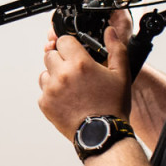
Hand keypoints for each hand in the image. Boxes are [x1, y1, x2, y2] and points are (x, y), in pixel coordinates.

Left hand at [38, 9, 132, 138]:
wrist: (102, 133)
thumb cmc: (112, 106)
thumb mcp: (121, 74)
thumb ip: (116, 48)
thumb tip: (110, 31)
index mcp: (80, 63)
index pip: (63, 40)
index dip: (71, 45)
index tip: (76, 52)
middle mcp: (62, 74)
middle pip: (51, 54)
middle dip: (62, 59)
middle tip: (75, 71)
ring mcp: (51, 90)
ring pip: (45, 72)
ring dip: (55, 75)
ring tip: (72, 87)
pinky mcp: (45, 104)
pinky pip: (43, 90)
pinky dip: (52, 92)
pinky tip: (68, 99)